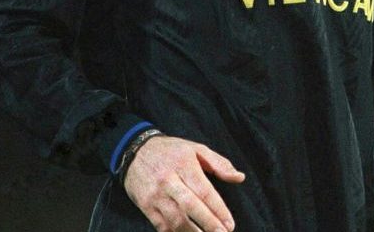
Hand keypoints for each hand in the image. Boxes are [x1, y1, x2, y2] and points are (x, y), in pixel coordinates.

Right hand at [123, 135, 245, 231]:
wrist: (134, 151)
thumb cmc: (171, 151)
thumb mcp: (196, 149)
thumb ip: (219, 164)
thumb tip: (239, 178)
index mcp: (184, 164)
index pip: (204, 190)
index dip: (218, 209)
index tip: (230, 224)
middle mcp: (169, 180)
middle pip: (190, 206)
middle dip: (208, 223)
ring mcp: (155, 195)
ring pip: (175, 219)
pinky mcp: (145, 206)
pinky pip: (161, 226)